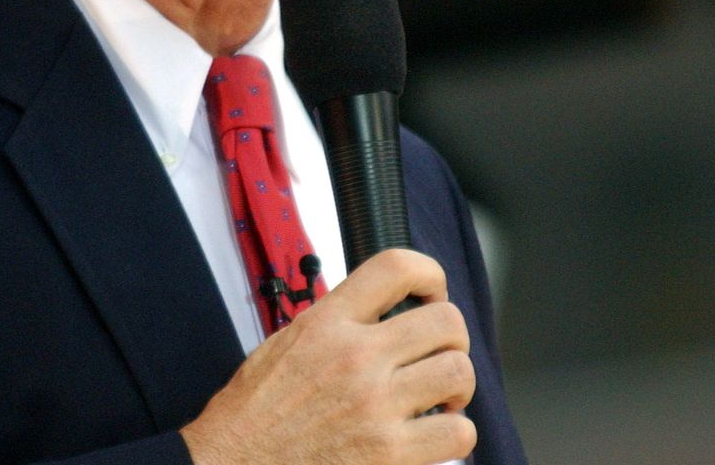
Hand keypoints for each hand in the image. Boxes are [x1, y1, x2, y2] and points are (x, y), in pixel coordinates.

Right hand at [180, 248, 476, 464]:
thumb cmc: (256, 411)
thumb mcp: (287, 341)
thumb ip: (335, 321)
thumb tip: (379, 312)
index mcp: (328, 322)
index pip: (394, 268)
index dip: (428, 272)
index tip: (432, 290)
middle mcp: (356, 357)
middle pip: (444, 320)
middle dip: (452, 335)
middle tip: (439, 351)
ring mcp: (377, 407)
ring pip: (458, 372)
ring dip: (457, 383)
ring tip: (441, 394)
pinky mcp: (391, 456)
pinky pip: (458, 433)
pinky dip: (454, 433)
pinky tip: (432, 433)